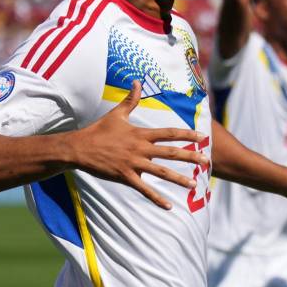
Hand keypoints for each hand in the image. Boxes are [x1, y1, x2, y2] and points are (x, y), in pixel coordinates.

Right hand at [68, 81, 208, 209]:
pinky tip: (169, 205)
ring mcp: (133, 163)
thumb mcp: (116, 114)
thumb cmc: (98, 130)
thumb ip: (131, 100)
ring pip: (161, 173)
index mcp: (141, 134)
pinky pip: (144, 189)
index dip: (187, 134)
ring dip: (179, 179)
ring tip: (194, 184)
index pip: (169, 133)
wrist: (79, 148)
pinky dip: (157, 198)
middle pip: (170, 153)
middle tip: (207, 160)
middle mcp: (140, 148)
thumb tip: (137, 81)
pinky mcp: (125, 177)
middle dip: (190, 156)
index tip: (202, 137)